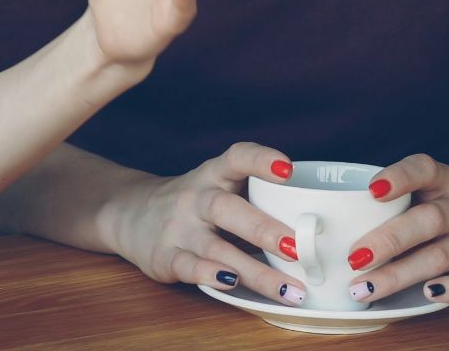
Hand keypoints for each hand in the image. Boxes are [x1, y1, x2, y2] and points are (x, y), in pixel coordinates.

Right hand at [108, 142, 307, 304]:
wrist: (127, 213)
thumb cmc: (191, 203)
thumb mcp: (217, 186)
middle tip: (298, 247)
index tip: (288, 169)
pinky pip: (190, 266)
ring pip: (216, 247)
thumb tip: (320, 225)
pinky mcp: (165, 256)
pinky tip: (233, 284)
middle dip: (264, 229)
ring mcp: (179, 228)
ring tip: (289, 289)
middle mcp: (195, 198)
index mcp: (212, 175)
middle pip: (227, 208)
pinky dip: (210, 275)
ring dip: (255, 270)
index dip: (261, 160)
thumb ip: (256, 197)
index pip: (236, 158)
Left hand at [344, 154, 448, 305]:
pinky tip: (427, 293)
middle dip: (388, 240)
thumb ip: (394, 200)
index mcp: (444, 181)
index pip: (423, 169)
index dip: (399, 177)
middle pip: (427, 220)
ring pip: (438, 256)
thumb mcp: (430, 191)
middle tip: (353, 257)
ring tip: (363, 288)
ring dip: (399, 275)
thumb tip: (327, 223)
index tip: (371, 190)